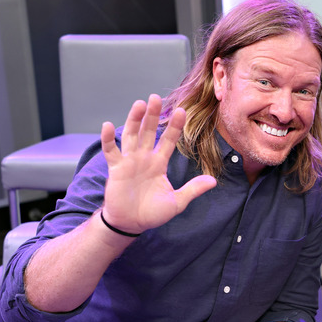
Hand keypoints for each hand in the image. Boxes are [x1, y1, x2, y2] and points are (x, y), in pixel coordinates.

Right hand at [100, 94, 215, 233]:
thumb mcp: (177, 202)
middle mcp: (144, 158)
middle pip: (149, 131)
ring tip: (139, 104)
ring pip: (131, 135)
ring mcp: (129, 161)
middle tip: (156, 97)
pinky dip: (108, 139)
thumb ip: (193, 189)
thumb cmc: (152, 213)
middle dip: (153, 115)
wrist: (131, 224)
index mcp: (159, 163)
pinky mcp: (116, 168)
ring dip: (134, 120)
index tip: (182, 111)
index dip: (175, 126)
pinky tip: (108, 125)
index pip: (169, 140)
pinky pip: (111, 151)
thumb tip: (213, 181)